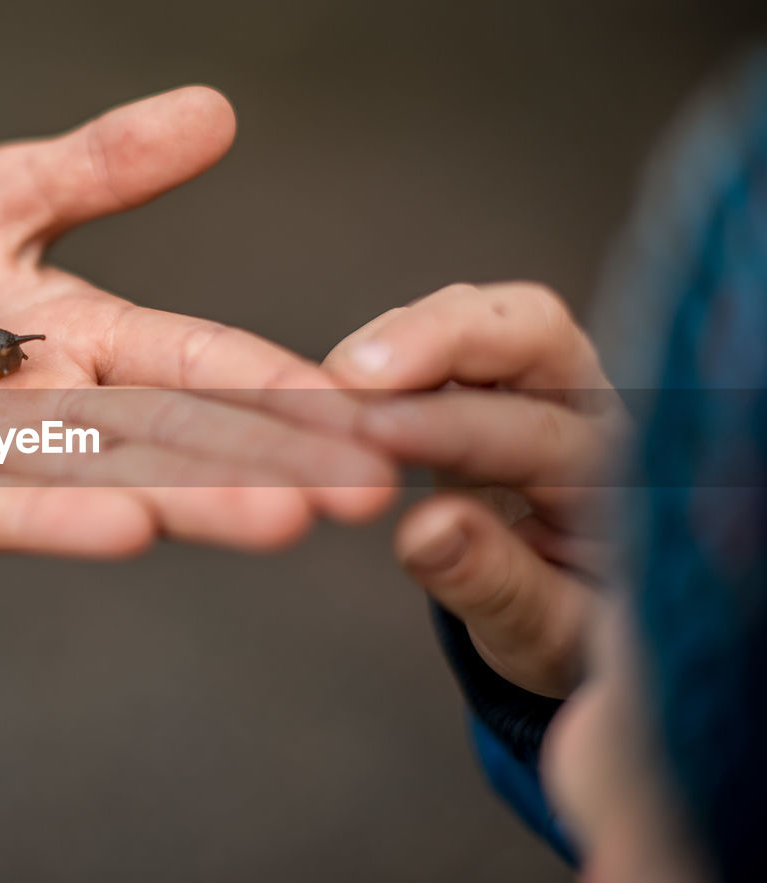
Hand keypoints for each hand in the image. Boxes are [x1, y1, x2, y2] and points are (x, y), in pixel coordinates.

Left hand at [0, 87, 395, 556]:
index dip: (288, 391)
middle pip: (169, 437)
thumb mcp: (1, 193)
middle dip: (264, 462)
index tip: (376, 421)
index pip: (205, 365)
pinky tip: (124, 530)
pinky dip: (48, 517)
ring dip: (184, 497)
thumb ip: (103, 167)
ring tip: (273, 517)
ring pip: (93, 478)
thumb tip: (217, 110)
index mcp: (87, 340)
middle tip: (363, 493)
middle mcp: (49, 410)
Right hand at [324, 283, 628, 696]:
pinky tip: (339, 380)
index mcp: (623, 483)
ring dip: (404, 337)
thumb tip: (423, 532)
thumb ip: (494, 585)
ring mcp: (547, 387)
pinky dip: (389, 348)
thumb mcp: (545, 638)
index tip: (371, 434)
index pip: (537, 432)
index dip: (449, 428)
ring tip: (335, 379)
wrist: (589, 624)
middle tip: (354, 372)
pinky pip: (448, 336)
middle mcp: (593, 413)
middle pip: (535, 331)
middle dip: (439, 337)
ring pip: (486, 320)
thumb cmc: (578, 633)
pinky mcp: (495, 382)